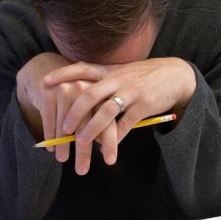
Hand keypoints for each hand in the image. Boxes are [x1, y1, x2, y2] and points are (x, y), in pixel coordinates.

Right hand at [16, 54, 117, 173]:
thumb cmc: (73, 93)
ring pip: (66, 126)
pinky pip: (50, 120)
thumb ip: (100, 122)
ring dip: (64, 146)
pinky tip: (51, 148)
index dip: (109, 143)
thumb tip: (106, 149)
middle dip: (84, 151)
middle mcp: (86, 90)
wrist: (45, 71)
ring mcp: (66, 90)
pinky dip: (50, 136)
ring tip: (63, 160)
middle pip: (87, 126)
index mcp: (101, 94)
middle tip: (82, 171)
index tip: (110, 161)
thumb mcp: (89, 103)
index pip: (108, 121)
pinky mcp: (48, 93)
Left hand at [43, 57, 195, 145]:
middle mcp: (118, 79)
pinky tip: (107, 150)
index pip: (81, 69)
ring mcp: (131, 93)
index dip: (62, 75)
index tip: (44, 83)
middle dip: (74, 112)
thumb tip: (79, 92)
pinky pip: (126, 125)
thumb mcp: (123, 73)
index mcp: (110, 71)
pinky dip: (115, 138)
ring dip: (92, 130)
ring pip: (106, 112)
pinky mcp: (144, 106)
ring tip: (81, 144)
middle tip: (63, 129)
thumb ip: (103, 81)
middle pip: (90, 94)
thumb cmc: (145, 76)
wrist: (176, 75)